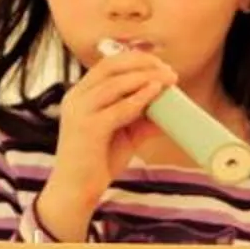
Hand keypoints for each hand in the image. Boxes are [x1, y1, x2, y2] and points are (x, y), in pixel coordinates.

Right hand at [41, 47, 175, 237]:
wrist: (77, 188)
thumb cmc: (98, 160)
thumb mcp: (126, 134)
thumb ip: (144, 119)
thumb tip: (173, 110)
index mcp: (81, 94)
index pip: (108, 65)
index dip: (136, 60)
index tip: (161, 65)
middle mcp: (76, 97)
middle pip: (110, 67)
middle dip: (142, 64)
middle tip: (168, 71)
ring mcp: (79, 111)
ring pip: (114, 84)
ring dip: (145, 78)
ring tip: (168, 80)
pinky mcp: (87, 128)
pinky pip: (117, 109)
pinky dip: (139, 99)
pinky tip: (155, 93)